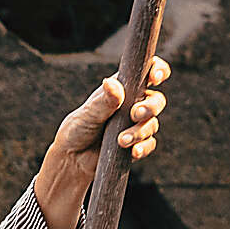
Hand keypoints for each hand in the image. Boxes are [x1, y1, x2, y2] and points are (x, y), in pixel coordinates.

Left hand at [47, 54, 170, 178]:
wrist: (72, 158)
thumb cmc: (77, 129)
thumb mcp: (88, 112)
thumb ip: (104, 100)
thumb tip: (111, 83)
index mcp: (123, 89)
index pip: (147, 72)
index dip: (157, 70)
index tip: (154, 77)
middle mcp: (133, 105)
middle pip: (156, 100)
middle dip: (151, 106)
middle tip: (135, 113)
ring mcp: (136, 125)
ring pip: (152, 124)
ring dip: (139, 132)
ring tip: (121, 140)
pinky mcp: (137, 144)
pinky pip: (149, 144)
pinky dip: (143, 148)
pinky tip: (133, 152)